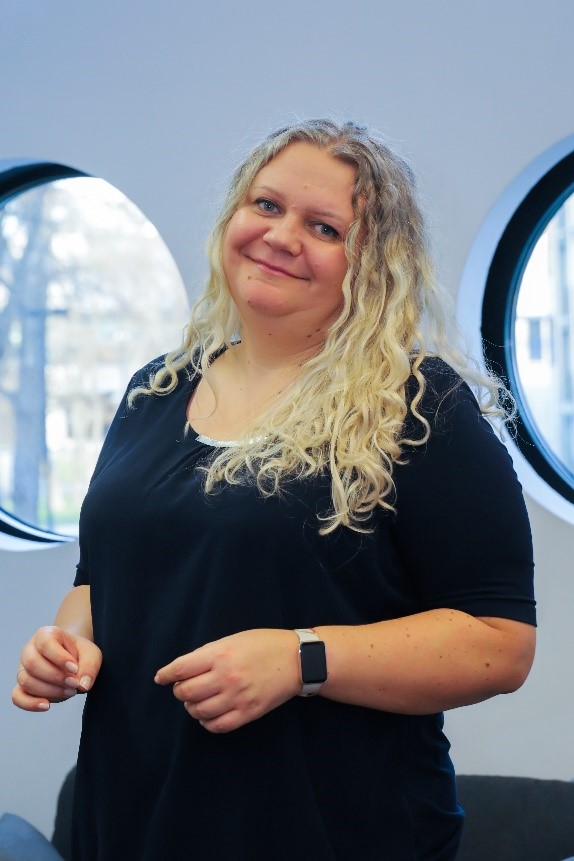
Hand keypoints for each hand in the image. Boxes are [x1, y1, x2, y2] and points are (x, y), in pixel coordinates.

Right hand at [12, 625, 102, 711]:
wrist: (73, 660)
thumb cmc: (80, 654)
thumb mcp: (91, 654)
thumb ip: (89, 666)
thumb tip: (83, 686)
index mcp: (45, 634)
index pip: (45, 644)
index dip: (59, 658)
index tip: (74, 668)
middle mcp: (29, 650)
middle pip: (32, 663)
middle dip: (55, 677)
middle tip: (74, 683)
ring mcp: (23, 668)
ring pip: (26, 681)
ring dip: (49, 690)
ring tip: (70, 691)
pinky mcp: (22, 686)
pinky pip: (17, 697)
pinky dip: (30, 704)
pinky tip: (47, 705)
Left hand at [154, 629, 299, 733]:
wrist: (297, 660)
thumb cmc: (264, 644)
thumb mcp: (233, 640)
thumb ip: (209, 653)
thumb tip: (183, 669)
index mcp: (220, 654)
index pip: (181, 669)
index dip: (166, 674)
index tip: (160, 678)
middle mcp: (225, 677)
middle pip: (185, 693)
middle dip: (179, 691)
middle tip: (184, 687)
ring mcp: (236, 697)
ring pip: (198, 711)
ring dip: (192, 707)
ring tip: (197, 700)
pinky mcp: (247, 713)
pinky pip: (217, 726)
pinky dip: (207, 722)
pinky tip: (208, 714)